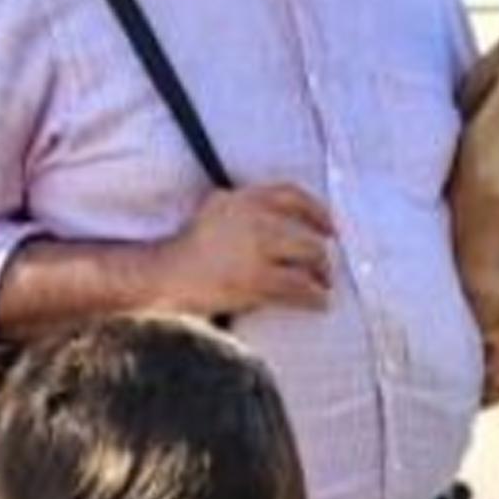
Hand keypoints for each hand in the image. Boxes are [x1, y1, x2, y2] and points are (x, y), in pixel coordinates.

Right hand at [152, 185, 335, 317]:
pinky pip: (301, 288)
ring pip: (309, 259)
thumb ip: (247, 208)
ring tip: (323, 288)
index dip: (318, 212)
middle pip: (308, 235)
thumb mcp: (216, 211)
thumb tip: (290, 222)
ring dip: (322, 277)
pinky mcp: (256, 279)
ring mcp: (255, 249)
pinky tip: (319, 303)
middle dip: (322, 256)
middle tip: (326, 270)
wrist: (167, 274)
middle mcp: (251, 218)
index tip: (331, 228)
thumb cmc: (193, 248)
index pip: (292, 195)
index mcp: (242, 198)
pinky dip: (315, 297)